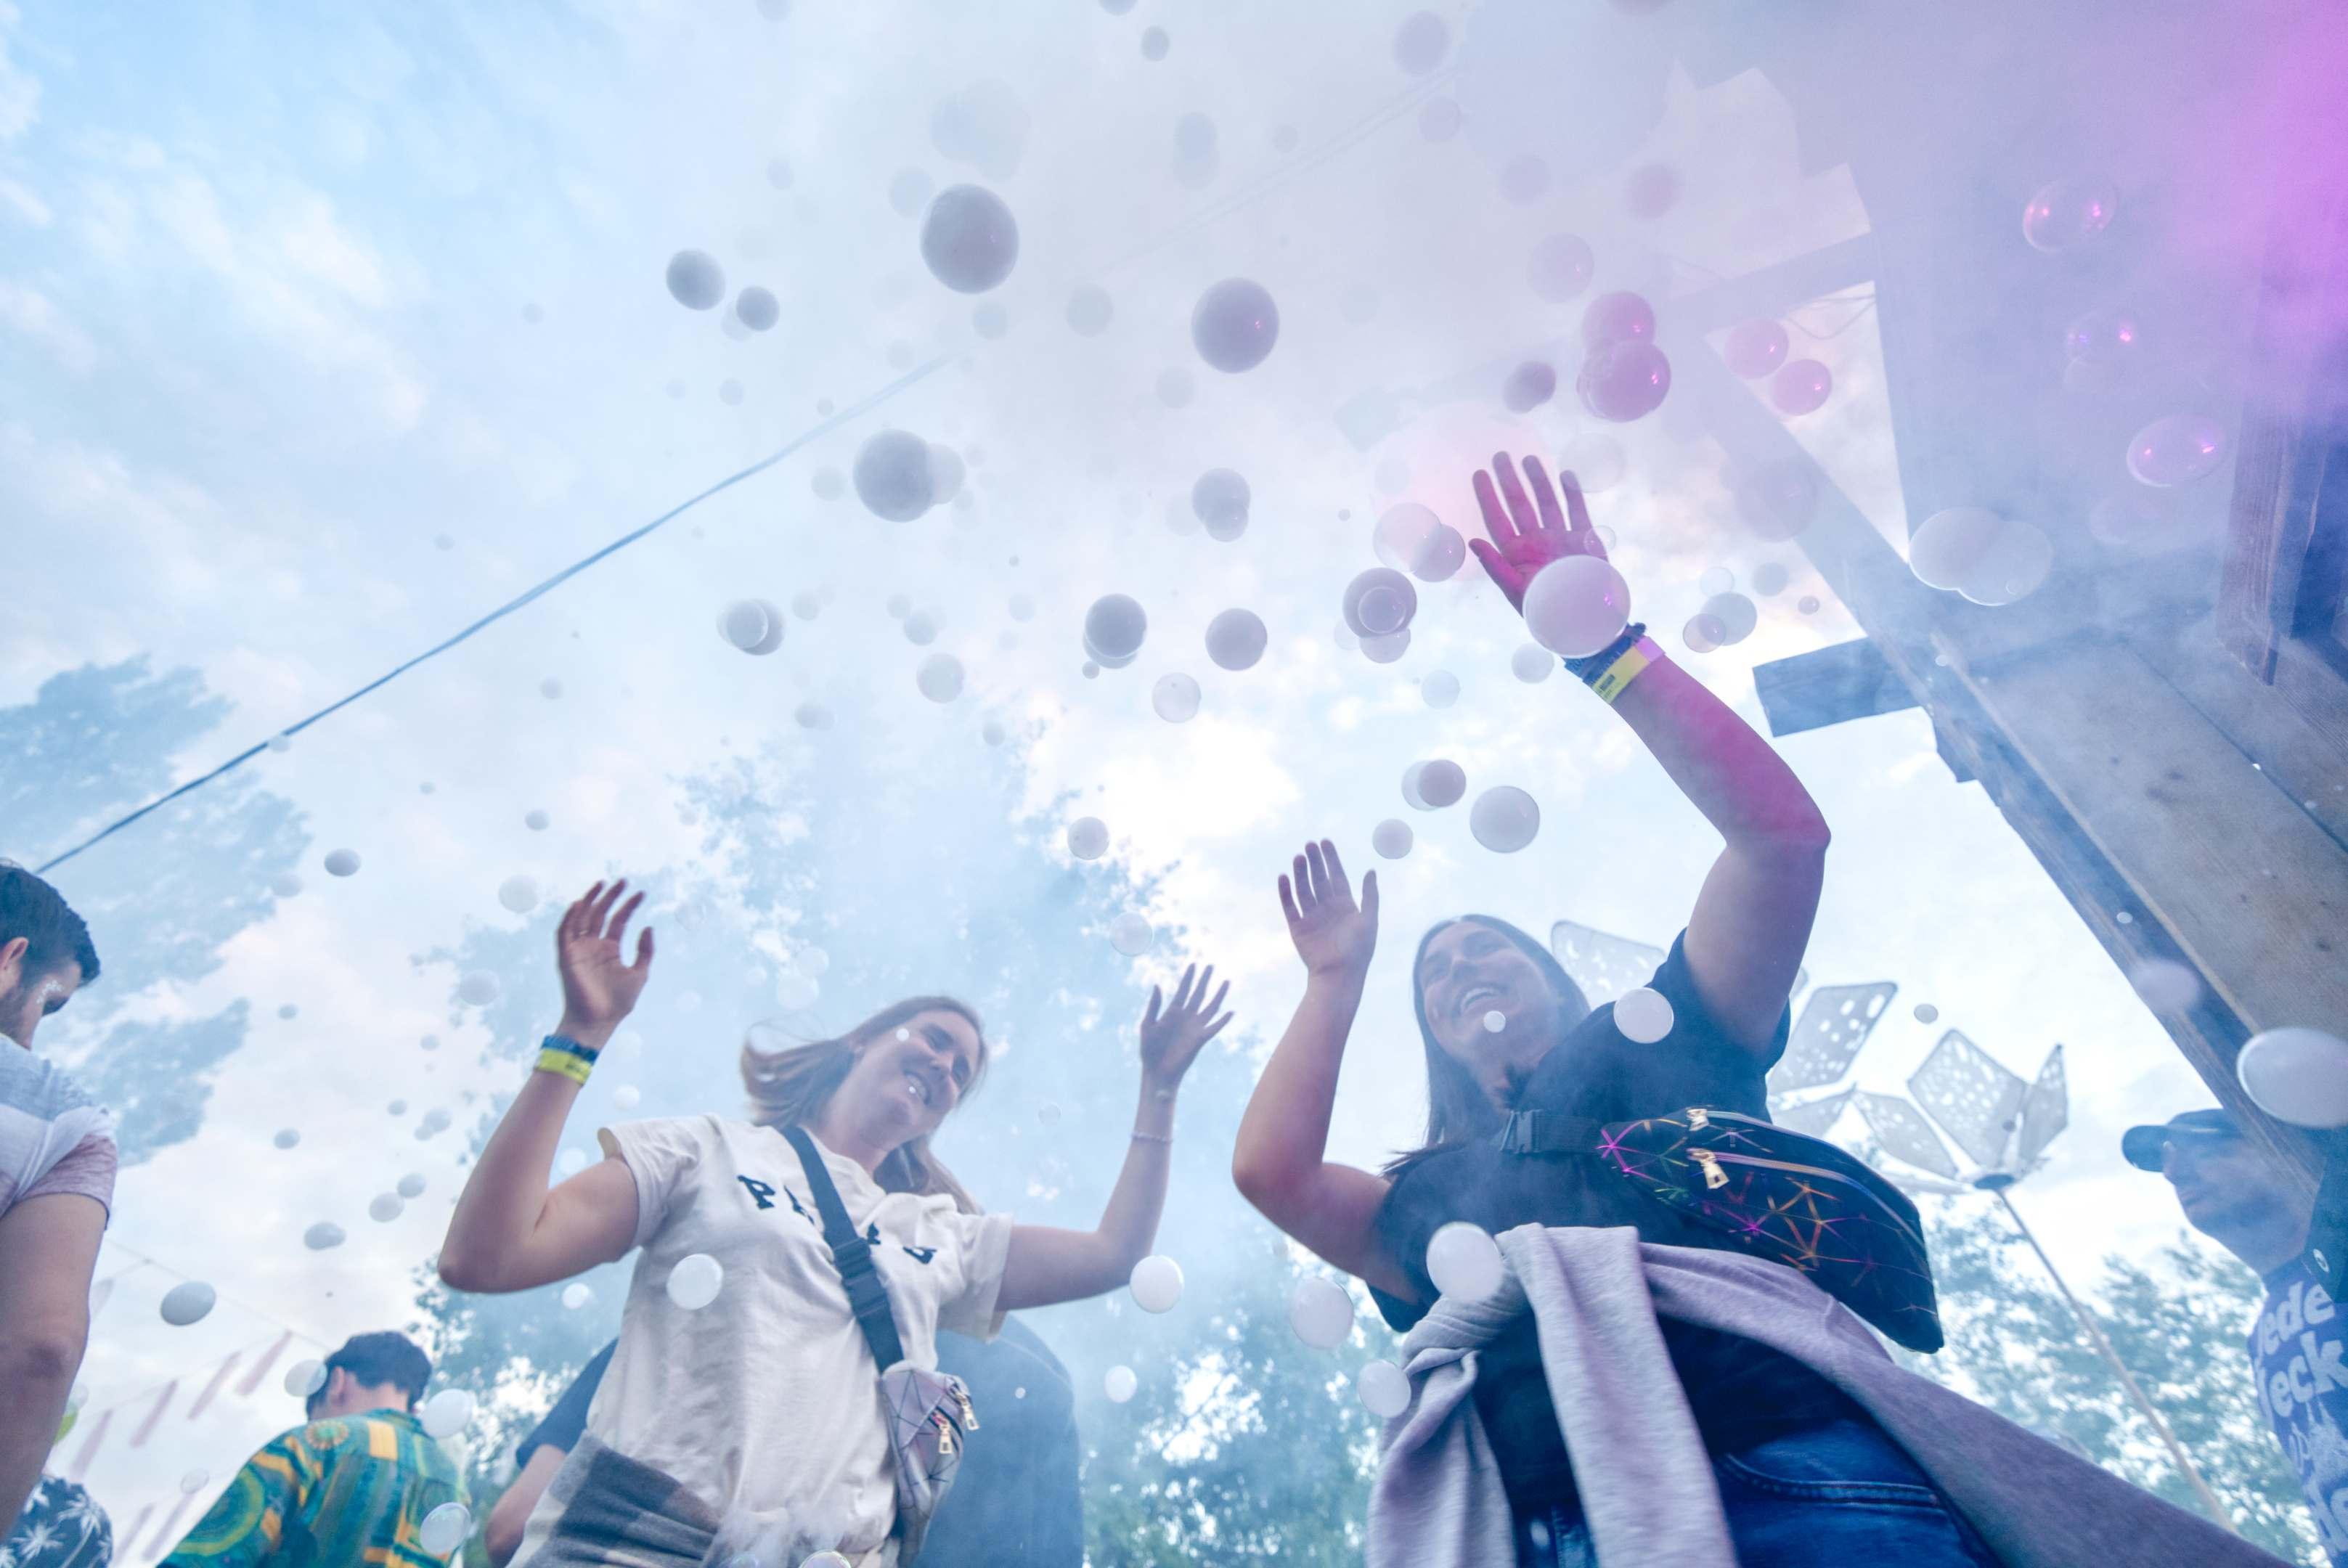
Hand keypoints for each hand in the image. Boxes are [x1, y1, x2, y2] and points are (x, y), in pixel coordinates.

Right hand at [555, 880, 653, 1043]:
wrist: (598, 1021)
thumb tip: (648, 927)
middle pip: (600, 914)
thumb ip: (645, 951)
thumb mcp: (639, 974)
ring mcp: (579, 950)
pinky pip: (564, 933)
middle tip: (623, 881)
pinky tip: (578, 904)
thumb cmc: (618, 1002)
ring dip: (590, 900)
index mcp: (609, 949)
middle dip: (610, 897)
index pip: (618, 920)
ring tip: (602, 884)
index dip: (629, 906)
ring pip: (582, 918)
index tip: (642, 893)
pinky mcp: (566, 956)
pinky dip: (569, 918)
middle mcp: (593, 946)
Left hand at [1137, 963, 1232, 1094]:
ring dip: (1218, 995)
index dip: (1189, 977)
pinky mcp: (1200, 1039)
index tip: (1194, 964)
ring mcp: (1195, 1027)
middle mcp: (1186, 1016)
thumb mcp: (1147, 1025)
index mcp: (1172, 1011)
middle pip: (1198, 994)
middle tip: (1211, 966)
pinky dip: (1223, 1020)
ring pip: (1210, 1007)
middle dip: (1205, 980)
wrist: (1157, 1070)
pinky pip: (1214, 1027)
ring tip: (1226, 982)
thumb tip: (1157, 985)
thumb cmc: (1148, 1049)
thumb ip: (1154, 1005)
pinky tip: (1230, 1012)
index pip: (1183, 989)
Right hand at [1279, 840, 1377, 980]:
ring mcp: (1311, 917)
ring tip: (1298, 857)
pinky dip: (1285, 892)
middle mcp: (1327, 909)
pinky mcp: (1297, 928)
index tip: (1325, 842)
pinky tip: (1283, 877)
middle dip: (1314, 862)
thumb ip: (1370, 895)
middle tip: (1309, 845)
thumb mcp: (1369, 920)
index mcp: (1346, 906)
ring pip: (1303, 889)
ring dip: (1300, 873)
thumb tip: (1371, 870)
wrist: (1339, 976)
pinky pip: (1289, 906)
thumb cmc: (1358, 950)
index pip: (1337, 876)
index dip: (1331, 859)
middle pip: (1319, 879)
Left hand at [1469, 451, 1608, 612]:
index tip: (1478, 474)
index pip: (1497, 518)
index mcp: (1516, 553)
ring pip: (1547, 501)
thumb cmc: (1547, 611)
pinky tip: (1565, 475)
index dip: (1487, 496)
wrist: (1585, 620)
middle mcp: (1536, 541)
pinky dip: (1573, 493)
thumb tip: (1472, 540)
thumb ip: (1495, 565)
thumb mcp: (1515, 590)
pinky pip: (1577, 511)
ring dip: (1538, 480)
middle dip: (1510, 480)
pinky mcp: (1584, 540)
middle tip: (1500, 455)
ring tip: (1529, 458)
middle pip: (1520, 504)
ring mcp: (1561, 538)